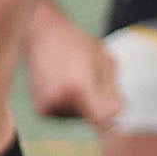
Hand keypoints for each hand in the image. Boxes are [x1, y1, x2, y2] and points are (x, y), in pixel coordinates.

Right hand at [22, 1, 120, 127]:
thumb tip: (116, 119)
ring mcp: (47, 106)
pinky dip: (70, 105)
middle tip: (90, 78)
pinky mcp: (41, 110)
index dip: (112, 117)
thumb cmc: (77, 44)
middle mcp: (58, 100)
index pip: (101, 120)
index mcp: (76, 87)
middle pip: (93, 118)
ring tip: (73, 78)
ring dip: (84, 105)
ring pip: (80, 118)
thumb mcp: (105, 61)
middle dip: (98, 105)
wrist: (40, 35)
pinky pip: (67, 115)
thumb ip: (113, 92)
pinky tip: (63, 85)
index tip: (114, 108)